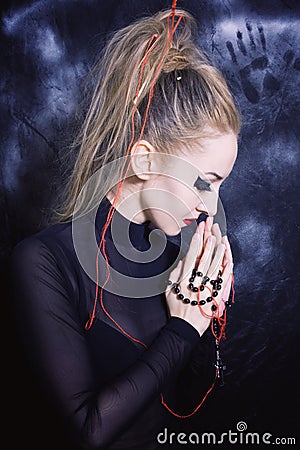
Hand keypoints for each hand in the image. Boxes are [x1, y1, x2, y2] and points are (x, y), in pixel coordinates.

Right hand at [165, 219, 232, 336]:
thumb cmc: (176, 308)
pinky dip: (227, 270)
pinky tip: (229, 260)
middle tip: (211, 230)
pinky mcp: (216, 297)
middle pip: (204, 259)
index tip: (199, 232)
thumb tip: (183, 261)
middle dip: (208, 242)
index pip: (191, 257)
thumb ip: (174, 274)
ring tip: (222, 240)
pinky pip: (224, 281)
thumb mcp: (168, 290)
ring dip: (219, 253)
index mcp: (184, 280)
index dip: (196, 242)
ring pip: (215, 267)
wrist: (184, 327)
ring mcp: (208, 290)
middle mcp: (197, 284)